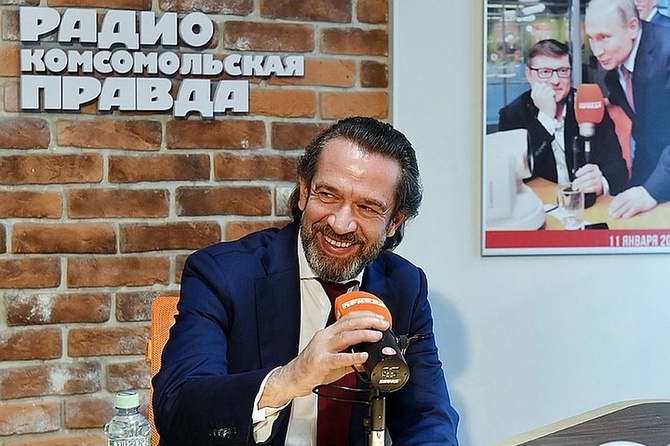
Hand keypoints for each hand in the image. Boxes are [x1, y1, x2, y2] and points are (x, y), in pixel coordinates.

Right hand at [259, 311, 388, 407]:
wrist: (293, 378)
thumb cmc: (312, 367)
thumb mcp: (335, 359)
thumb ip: (351, 358)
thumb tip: (368, 360)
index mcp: (329, 333)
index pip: (349, 318)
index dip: (365, 315)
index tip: (380, 317)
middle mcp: (325, 337)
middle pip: (349, 323)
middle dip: (368, 321)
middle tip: (383, 324)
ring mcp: (322, 348)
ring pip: (345, 337)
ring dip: (363, 334)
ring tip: (376, 335)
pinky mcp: (320, 362)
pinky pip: (338, 359)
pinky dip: (352, 357)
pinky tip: (363, 356)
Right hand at [530, 82, 556, 118]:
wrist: (547, 114)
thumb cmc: (543, 107)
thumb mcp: (536, 99)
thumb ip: (536, 91)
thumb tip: (537, 83)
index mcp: (533, 94)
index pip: (537, 84)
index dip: (541, 86)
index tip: (543, 91)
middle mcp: (537, 94)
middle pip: (543, 84)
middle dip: (546, 88)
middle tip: (547, 94)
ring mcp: (543, 94)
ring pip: (549, 87)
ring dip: (550, 91)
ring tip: (549, 97)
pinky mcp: (548, 96)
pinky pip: (552, 91)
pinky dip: (553, 94)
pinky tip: (551, 98)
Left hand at [573, 164, 603, 194]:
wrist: (596, 183)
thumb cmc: (588, 177)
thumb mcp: (585, 172)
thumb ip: (580, 172)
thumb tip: (573, 171)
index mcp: (594, 167)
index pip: (589, 167)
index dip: (582, 171)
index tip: (576, 174)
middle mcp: (598, 173)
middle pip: (589, 175)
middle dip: (580, 180)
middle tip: (575, 183)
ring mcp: (599, 180)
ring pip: (591, 182)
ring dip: (582, 185)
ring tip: (577, 187)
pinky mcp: (599, 187)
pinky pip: (592, 188)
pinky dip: (586, 189)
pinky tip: (581, 190)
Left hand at [608, 186, 657, 218]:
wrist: (654, 191)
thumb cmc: (642, 194)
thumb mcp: (633, 192)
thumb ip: (625, 196)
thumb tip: (615, 203)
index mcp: (629, 192)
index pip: (618, 198)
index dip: (613, 204)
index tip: (609, 210)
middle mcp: (632, 195)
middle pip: (621, 202)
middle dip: (614, 209)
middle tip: (610, 214)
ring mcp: (637, 199)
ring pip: (626, 206)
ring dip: (619, 212)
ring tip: (614, 217)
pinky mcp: (642, 204)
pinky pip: (634, 209)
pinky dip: (629, 213)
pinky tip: (625, 217)